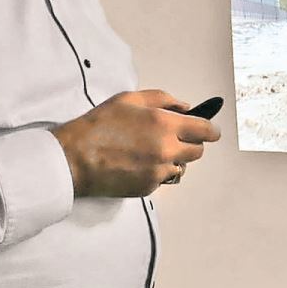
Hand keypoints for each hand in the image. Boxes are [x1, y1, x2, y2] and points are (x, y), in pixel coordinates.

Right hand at [51, 89, 220, 196]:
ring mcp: (158, 171)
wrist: (75, 159)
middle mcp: (166, 149)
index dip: (211, 130)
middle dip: (191, 144)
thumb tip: (185, 107)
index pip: (205, 131)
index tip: (211, 131)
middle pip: (198, 152)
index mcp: (164, 124)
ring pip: (181, 167)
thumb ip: (163, 99)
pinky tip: (137, 163)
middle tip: (175, 138)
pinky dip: (156, 172)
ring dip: (173, 159)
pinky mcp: (149, 188)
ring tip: (150, 151)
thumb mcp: (129, 99)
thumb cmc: (98, 126)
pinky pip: (163, 179)